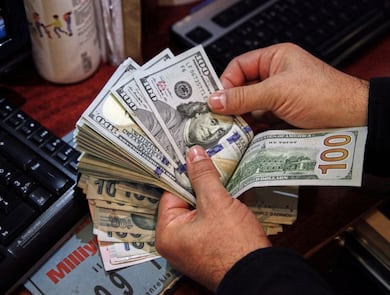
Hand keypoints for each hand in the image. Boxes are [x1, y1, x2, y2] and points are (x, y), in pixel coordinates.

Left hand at [155, 146, 270, 291]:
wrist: (261, 276)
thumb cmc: (234, 245)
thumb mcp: (216, 202)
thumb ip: (203, 176)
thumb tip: (194, 153)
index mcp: (167, 234)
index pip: (171, 193)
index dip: (185, 174)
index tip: (194, 157)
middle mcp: (176, 243)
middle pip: (185, 202)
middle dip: (200, 185)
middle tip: (210, 164)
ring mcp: (193, 247)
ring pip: (200, 211)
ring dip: (212, 197)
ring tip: (223, 180)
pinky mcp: (209, 249)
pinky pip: (209, 222)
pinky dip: (219, 210)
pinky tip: (230, 198)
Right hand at [208, 43, 368, 128]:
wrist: (351, 118)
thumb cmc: (323, 94)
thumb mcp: (277, 91)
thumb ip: (244, 96)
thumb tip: (215, 100)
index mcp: (274, 59)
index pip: (239, 66)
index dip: (225, 82)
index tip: (215, 99)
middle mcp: (275, 76)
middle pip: (242, 88)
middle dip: (231, 103)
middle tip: (219, 117)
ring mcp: (278, 97)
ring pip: (250, 106)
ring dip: (241, 117)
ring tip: (232, 129)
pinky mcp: (282, 115)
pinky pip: (260, 120)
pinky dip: (252, 127)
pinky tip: (246, 135)